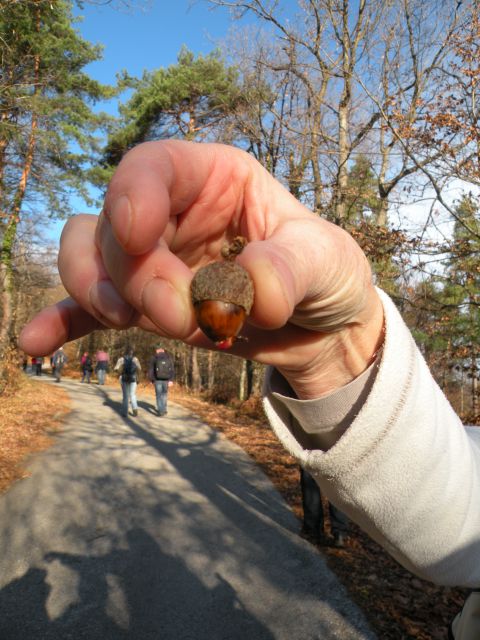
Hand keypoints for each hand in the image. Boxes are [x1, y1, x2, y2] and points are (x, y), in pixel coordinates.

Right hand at [20, 140, 383, 398]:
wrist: (319, 330)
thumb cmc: (326, 278)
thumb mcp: (328, 263)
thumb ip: (289, 270)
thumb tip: (246, 291)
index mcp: (214, 179)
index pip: (154, 167)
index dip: (132, 193)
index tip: (136, 234)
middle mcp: (173, 213)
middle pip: (115, 225)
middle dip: (136, 275)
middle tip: (178, 317)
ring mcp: (153, 259)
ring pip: (89, 258)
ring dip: (96, 292)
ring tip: (133, 324)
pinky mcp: (145, 305)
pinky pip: (90, 309)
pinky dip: (64, 322)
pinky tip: (36, 345)